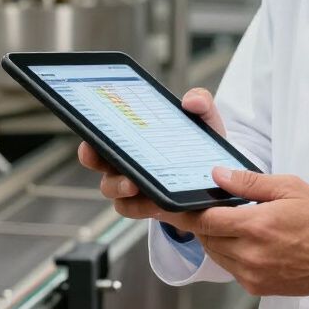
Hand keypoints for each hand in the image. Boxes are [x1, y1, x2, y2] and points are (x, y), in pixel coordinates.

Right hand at [79, 87, 227, 228]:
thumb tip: (191, 100)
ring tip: (134, 184)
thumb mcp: (204, 120)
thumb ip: (201, 102)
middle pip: (96, 159)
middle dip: (93, 157)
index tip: (91, 130)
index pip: (102, 130)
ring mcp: (131, 184)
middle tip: (102, 153)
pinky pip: (131, 208)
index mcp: (132, 135)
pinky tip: (155, 202)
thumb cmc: (200, 143)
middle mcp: (125, 159)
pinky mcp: (145, 205)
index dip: (90, 130)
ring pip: (111, 187)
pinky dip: (140, 206)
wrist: (217, 174)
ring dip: (119, 185)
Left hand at [177, 168, 308, 297]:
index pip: (206, 220)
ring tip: (230, 221)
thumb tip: (217, 175)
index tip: (168, 206)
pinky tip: (245, 240)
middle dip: (202, 222)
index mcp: (257, 226)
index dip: (185, 211)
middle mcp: (251, 255)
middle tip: (205, 207)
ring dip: (214, 238)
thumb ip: (249, 183)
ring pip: (215, 254)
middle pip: (206, 238)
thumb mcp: (290, 188)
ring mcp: (253, 275)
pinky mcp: (258, 288)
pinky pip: (230, 268)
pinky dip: (229, 253)